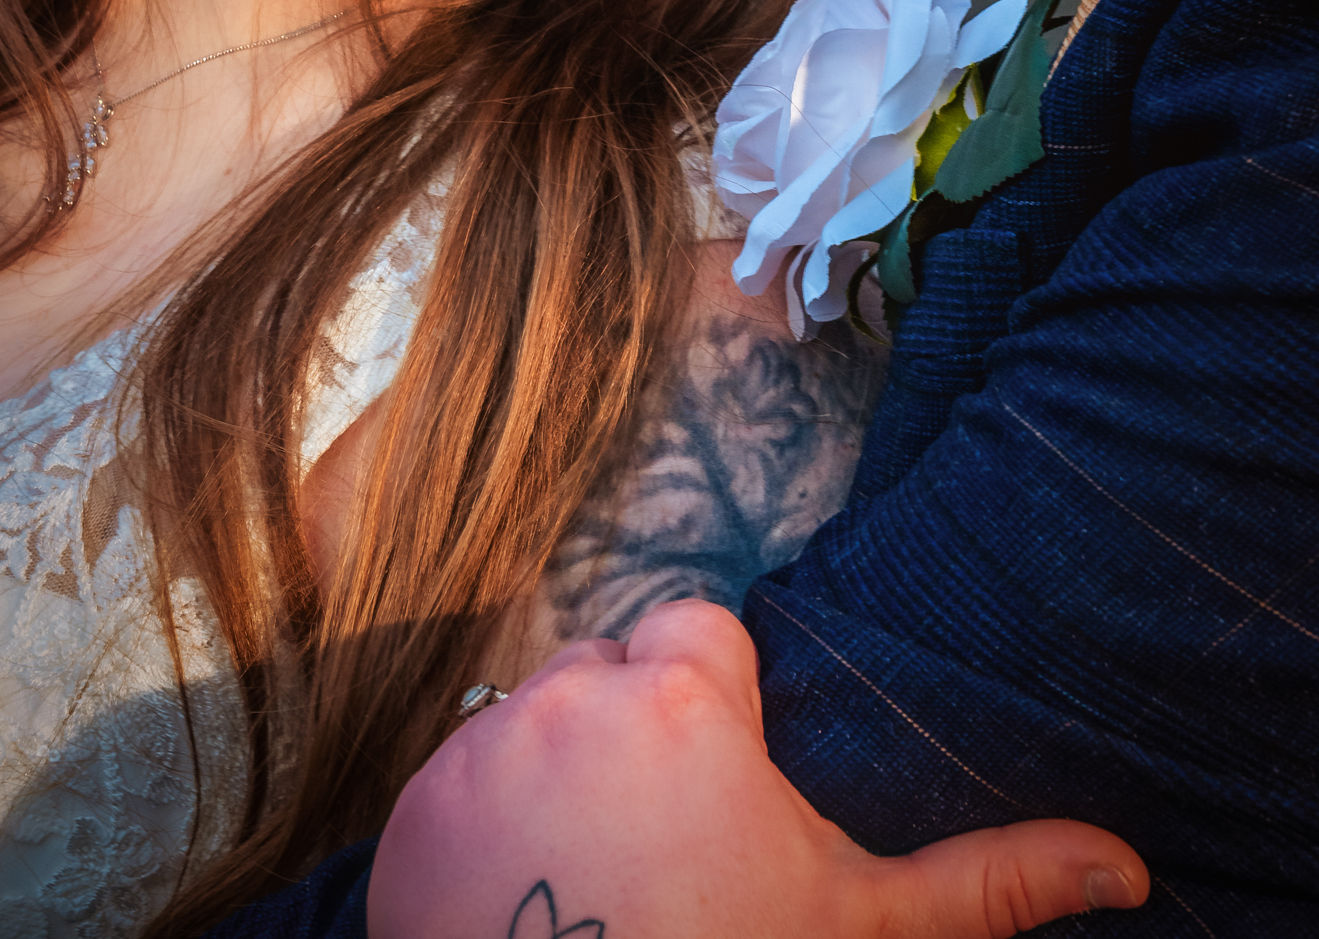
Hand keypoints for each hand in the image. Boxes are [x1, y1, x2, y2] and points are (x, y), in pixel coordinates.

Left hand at [367, 598, 1147, 937]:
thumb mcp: (864, 932)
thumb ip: (987, 880)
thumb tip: (1125, 864)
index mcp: (680, 694)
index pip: (697, 627)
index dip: (715, 700)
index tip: (723, 782)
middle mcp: (569, 695)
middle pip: (611, 669)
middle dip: (636, 733)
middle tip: (663, 846)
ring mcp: (477, 752)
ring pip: (536, 720)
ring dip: (559, 776)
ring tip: (596, 881)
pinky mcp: (408, 812)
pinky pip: (458, 780)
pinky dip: (483, 828)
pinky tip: (527, 904)